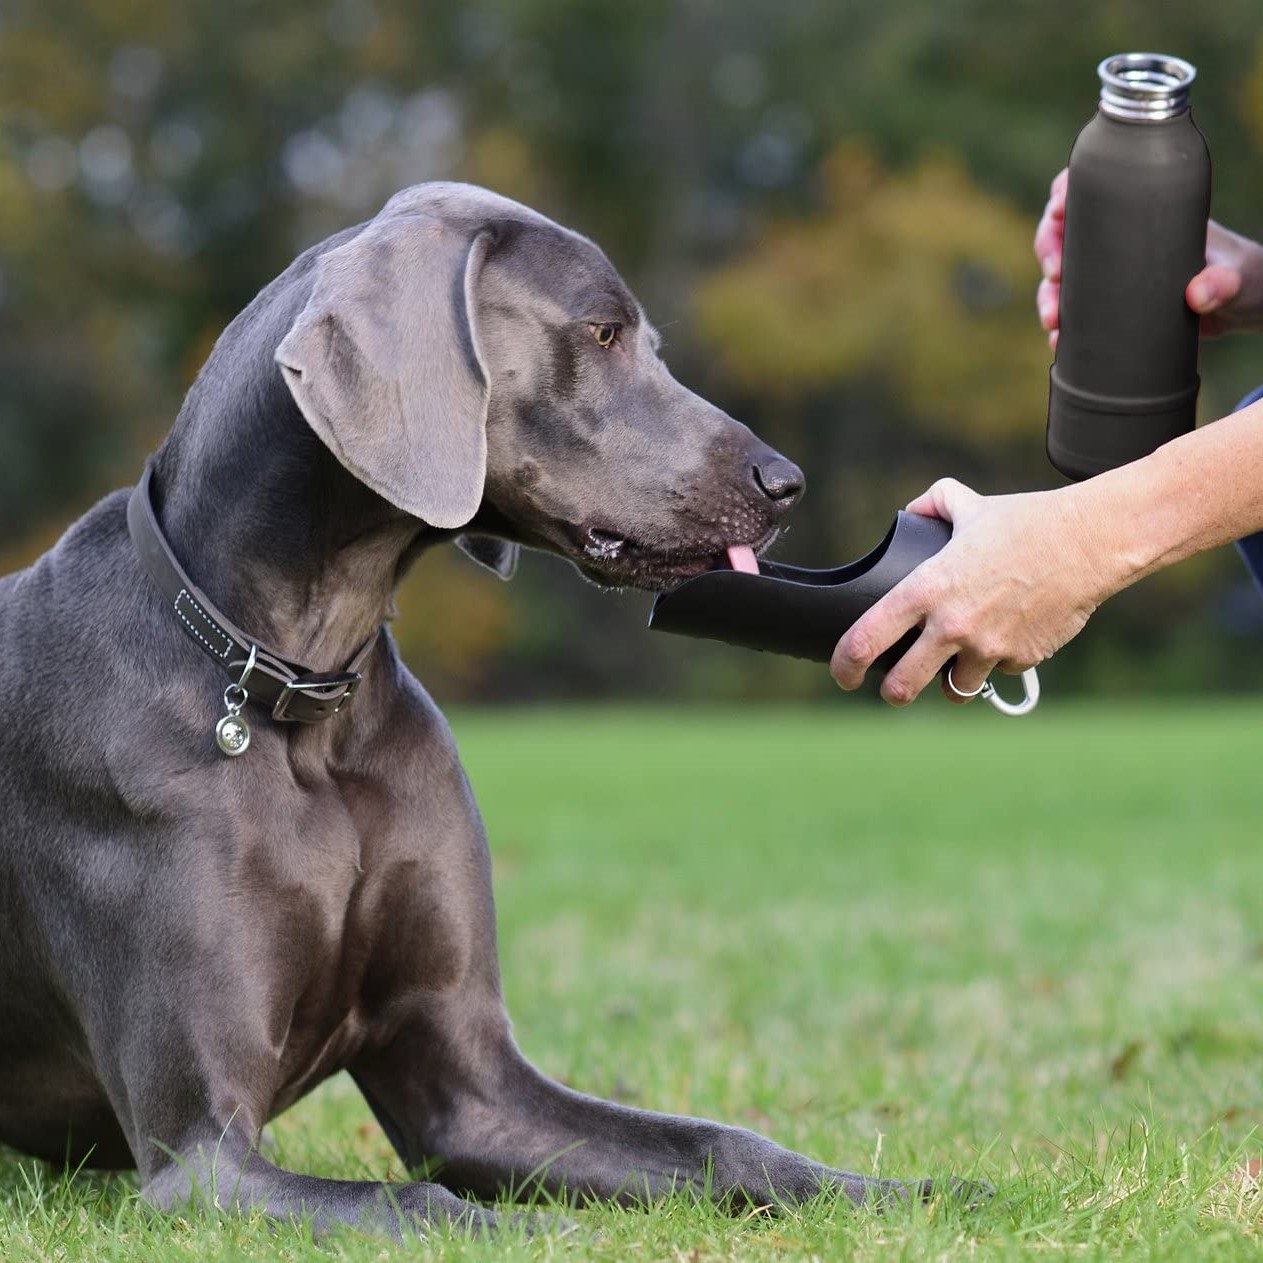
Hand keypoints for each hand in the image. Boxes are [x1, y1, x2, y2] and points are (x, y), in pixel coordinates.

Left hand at [830, 478, 1113, 705]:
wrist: (1089, 541)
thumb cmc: (1026, 520)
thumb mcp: (969, 505)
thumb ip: (933, 504)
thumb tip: (913, 512)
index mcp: (926, 589)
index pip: (866, 639)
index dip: (845, 665)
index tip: (843, 674)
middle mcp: (951, 625)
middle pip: (902, 687)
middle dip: (893, 693)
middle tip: (894, 689)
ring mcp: (988, 646)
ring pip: (954, 689)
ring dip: (951, 682)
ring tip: (954, 667)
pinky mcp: (1021, 659)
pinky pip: (997, 673)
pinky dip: (996, 664)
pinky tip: (1004, 638)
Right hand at [1034, 168, 1262, 346]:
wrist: (1241, 306)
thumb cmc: (1242, 276)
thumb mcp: (1236, 276)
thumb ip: (1222, 282)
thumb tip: (1199, 294)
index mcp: (1145, 212)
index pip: (1094, 188)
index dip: (1066, 193)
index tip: (1058, 210)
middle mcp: (1120, 240)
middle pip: (1064, 231)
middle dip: (1048, 250)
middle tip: (1055, 273)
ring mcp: (1110, 273)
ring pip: (1060, 275)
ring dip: (1047, 296)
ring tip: (1053, 319)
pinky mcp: (1108, 303)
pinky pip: (1072, 310)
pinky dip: (1060, 325)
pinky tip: (1057, 339)